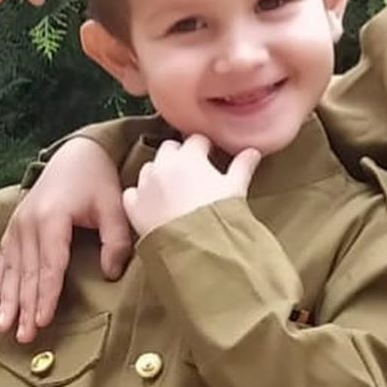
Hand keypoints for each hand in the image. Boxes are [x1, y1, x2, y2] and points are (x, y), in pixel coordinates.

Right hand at [0, 137, 132, 342]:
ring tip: (1, 326)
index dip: (46, 295)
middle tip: (23, 336)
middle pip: (27, 273)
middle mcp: (29, 223)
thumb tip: (112, 273)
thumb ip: (115, 239)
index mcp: (53, 218)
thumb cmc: (98, 180)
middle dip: (24, 307)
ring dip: (7, 299)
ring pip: (11, 269)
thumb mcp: (114, 205)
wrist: (77, 153)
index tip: (42, 320)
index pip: (49, 266)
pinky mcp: (15, 225)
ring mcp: (18, 224)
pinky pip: (2, 256)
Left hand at [122, 134, 260, 239]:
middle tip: (192, 172)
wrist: (194, 246)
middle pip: (169, 148)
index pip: (196, 140)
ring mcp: (145, 185)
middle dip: (179, 155)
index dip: (204, 148)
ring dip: (159, 172)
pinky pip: (133, 192)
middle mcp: (162, 165)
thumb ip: (242, 166)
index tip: (210, 157)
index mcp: (188, 157)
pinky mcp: (133, 206)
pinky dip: (140, 195)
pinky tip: (152, 204)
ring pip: (149, 168)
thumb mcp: (235, 189)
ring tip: (172, 188)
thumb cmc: (217, 214)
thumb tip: (253, 150)